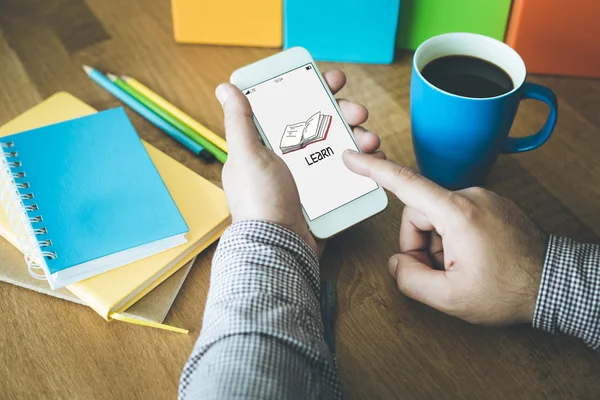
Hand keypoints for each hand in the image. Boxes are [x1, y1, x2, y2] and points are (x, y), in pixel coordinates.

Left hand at [215, 70, 384, 255]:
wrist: (280, 247)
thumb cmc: (259, 201)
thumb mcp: (247, 156)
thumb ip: (239, 122)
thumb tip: (226, 89)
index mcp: (268, 145)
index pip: (292, 108)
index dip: (313, 90)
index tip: (332, 81)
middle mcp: (289, 158)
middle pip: (322, 124)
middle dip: (343, 112)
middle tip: (358, 110)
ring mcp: (309, 177)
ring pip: (339, 146)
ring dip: (358, 136)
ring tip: (370, 139)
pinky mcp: (327, 194)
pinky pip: (348, 173)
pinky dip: (363, 163)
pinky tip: (374, 157)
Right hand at [343, 151, 548, 325]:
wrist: (557, 285)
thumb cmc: (509, 291)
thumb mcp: (450, 298)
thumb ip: (410, 279)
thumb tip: (397, 262)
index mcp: (457, 212)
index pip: (405, 184)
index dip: (373, 170)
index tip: (352, 158)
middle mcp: (470, 196)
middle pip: (419, 213)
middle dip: (420, 245)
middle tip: (438, 274)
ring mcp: (483, 199)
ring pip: (437, 217)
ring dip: (438, 245)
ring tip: (459, 270)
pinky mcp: (491, 205)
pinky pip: (456, 217)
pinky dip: (453, 240)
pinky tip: (471, 261)